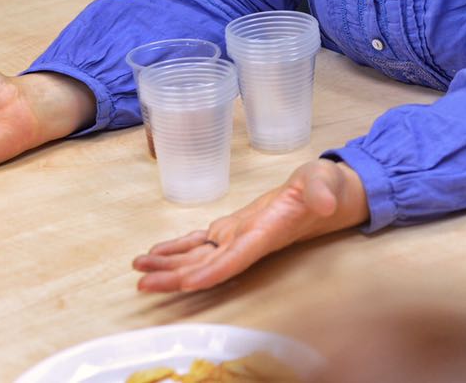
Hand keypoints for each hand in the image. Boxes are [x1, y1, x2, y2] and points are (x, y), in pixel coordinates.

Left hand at [133, 158, 367, 292]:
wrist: (327, 195)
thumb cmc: (326, 187)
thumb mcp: (325, 182)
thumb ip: (323, 191)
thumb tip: (326, 201)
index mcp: (268, 233)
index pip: (237, 258)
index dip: (212, 273)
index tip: (186, 283)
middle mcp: (248, 242)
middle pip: (208, 267)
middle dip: (176, 277)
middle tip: (143, 283)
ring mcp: (239, 238)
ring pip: (199, 258)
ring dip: (169, 266)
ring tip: (139, 270)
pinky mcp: (233, 228)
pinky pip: (201, 243)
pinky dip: (178, 249)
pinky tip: (156, 254)